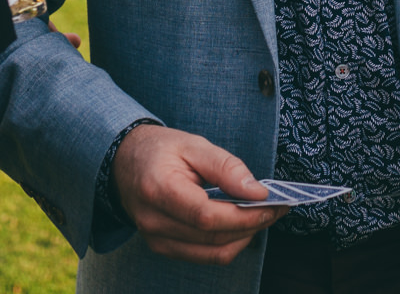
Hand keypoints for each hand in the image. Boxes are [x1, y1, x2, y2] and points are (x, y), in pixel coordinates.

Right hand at [112, 124, 283, 263]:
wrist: (124, 162)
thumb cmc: (159, 150)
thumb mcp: (193, 144)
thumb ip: (226, 166)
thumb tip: (257, 191)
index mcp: (158, 190)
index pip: (207, 216)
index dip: (244, 215)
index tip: (272, 203)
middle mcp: (154, 222)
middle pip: (213, 238)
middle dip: (252, 225)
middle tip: (276, 208)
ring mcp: (156, 240)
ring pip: (212, 253)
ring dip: (243, 237)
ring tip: (261, 215)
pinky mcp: (162, 248)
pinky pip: (204, 255)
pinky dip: (227, 243)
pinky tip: (239, 224)